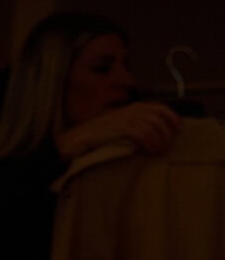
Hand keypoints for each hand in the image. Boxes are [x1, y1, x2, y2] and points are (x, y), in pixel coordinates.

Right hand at [58, 101, 178, 160]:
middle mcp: (132, 110)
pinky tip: (151, 151)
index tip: (179, 129)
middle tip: (168, 147)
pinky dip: (150, 143)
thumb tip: (154, 135)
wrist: (80, 138)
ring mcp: (127, 118)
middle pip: (160, 118)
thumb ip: (136, 125)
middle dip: (167, 134)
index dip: (173, 118)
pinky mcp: (122, 127)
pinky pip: (143, 134)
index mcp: (134, 107)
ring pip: (153, 127)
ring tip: (161, 152)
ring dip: (160, 141)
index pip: (160, 108)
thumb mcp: (121, 125)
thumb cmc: (99, 135)